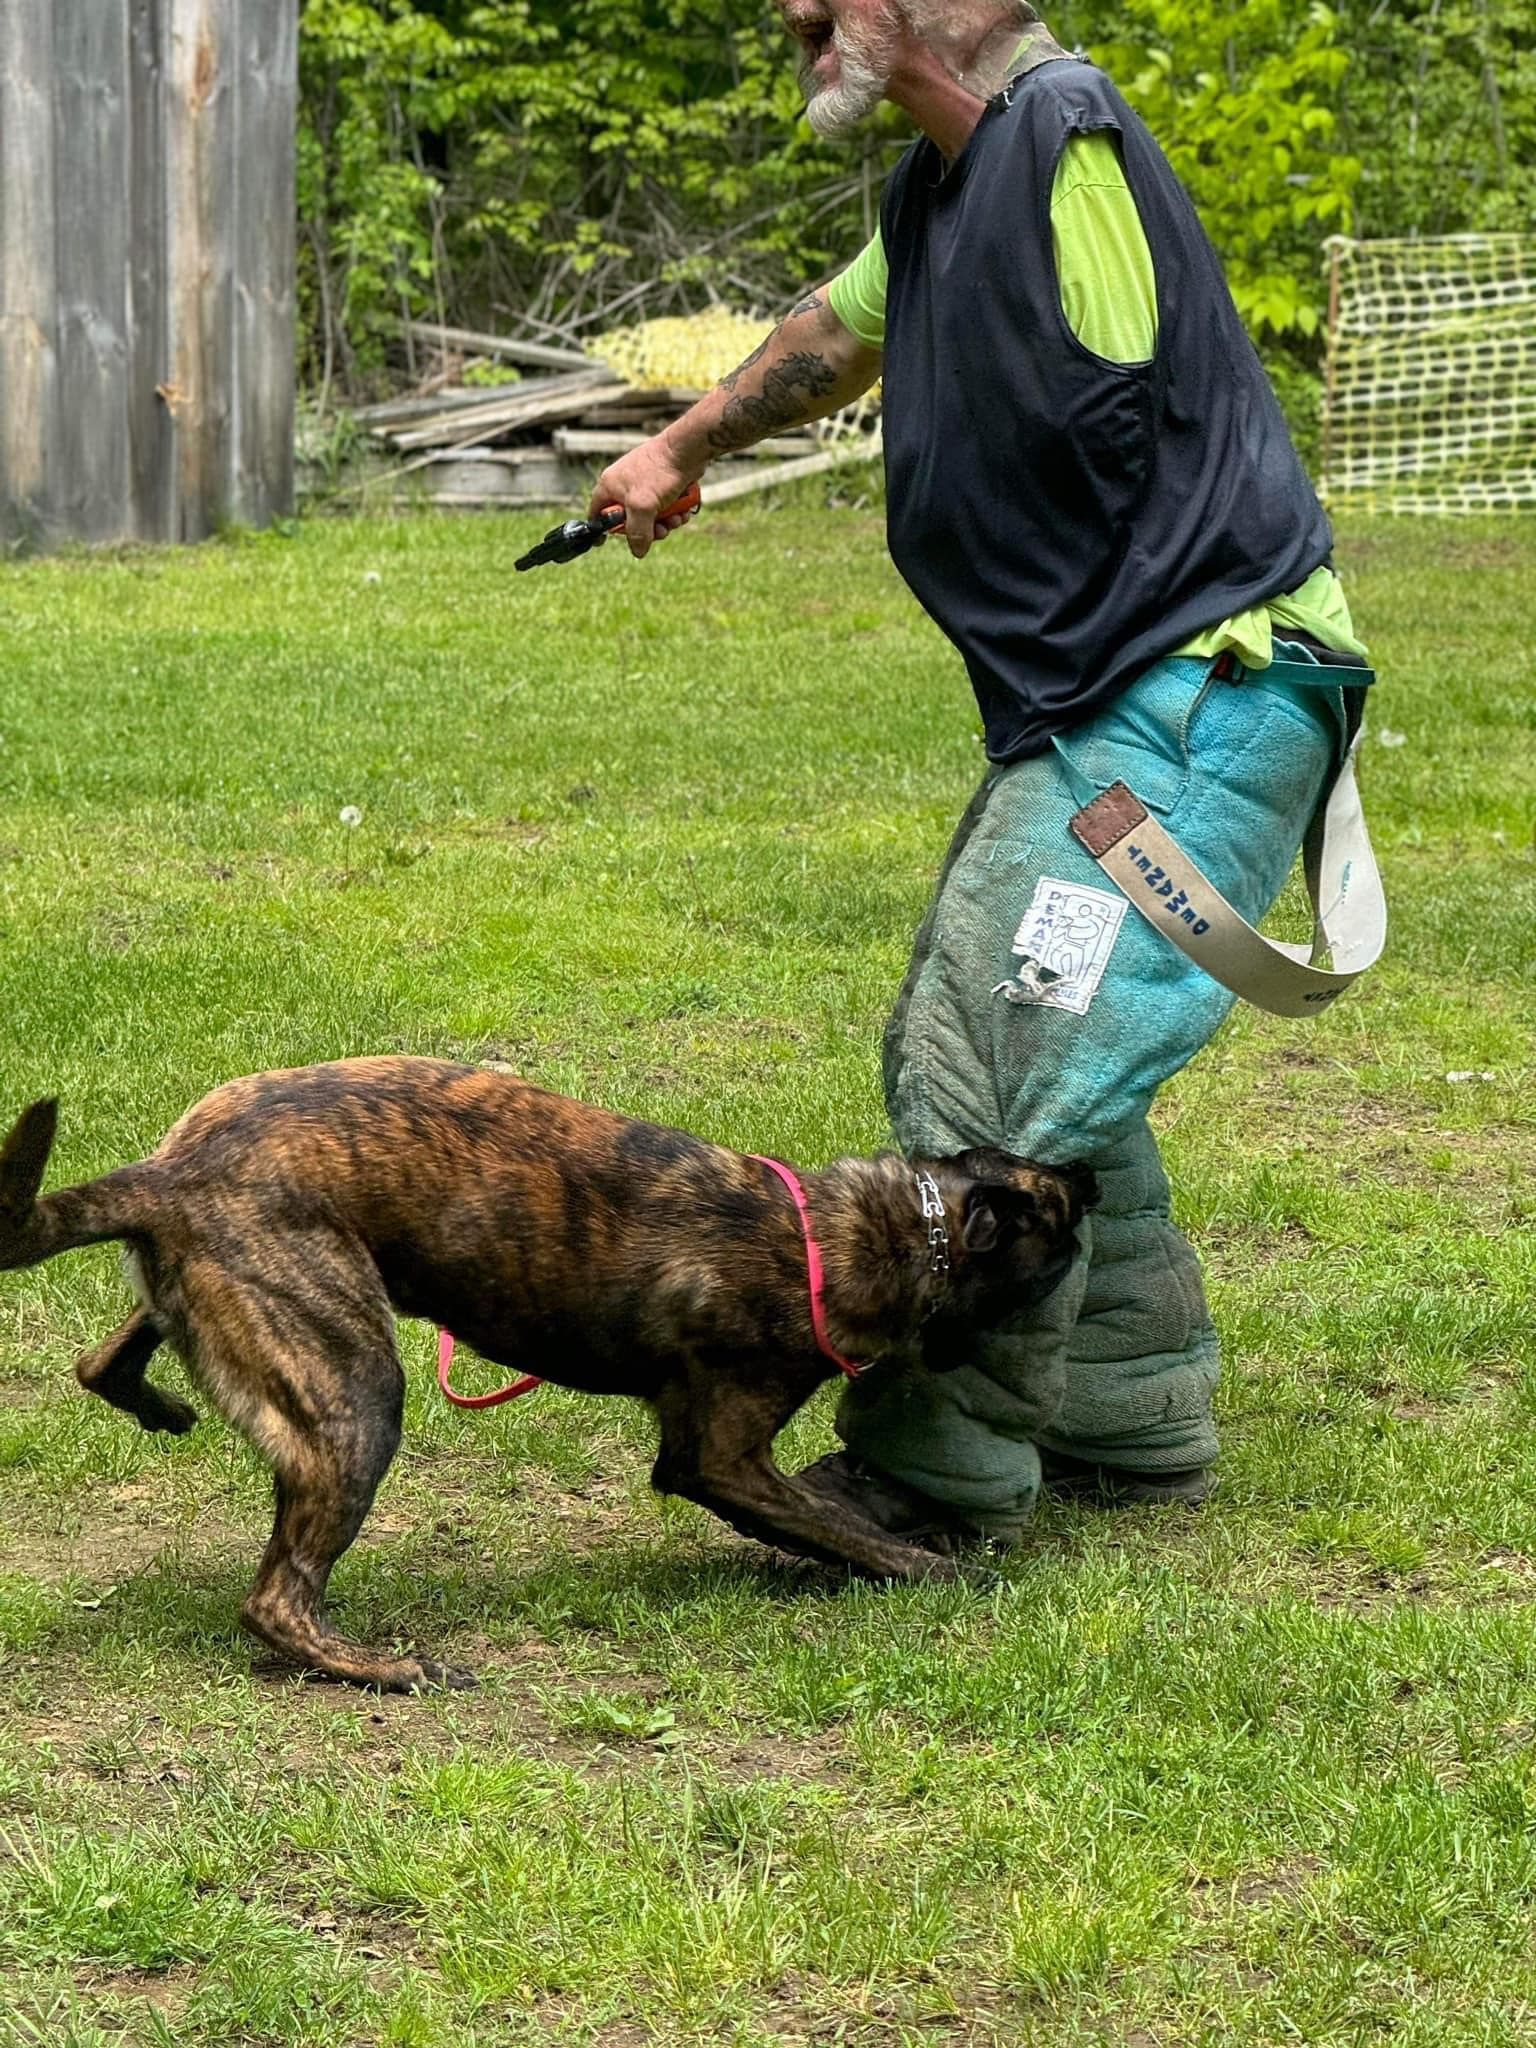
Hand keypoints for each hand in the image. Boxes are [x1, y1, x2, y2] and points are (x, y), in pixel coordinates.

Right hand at [588, 434, 701, 560]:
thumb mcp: (642, 508)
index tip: (607, 542)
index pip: (597, 513)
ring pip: (650, 515)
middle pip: (629, 520)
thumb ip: (637, 532)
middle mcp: (624, 484)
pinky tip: (684, 510)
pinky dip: (674, 511)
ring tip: (676, 518)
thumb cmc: (659, 472)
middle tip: (661, 531)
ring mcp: (644, 483)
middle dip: (647, 529)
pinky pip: (664, 506)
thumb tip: (639, 551)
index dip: (602, 529)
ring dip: (665, 522)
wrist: (686, 450)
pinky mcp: (661, 483)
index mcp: (610, 486)